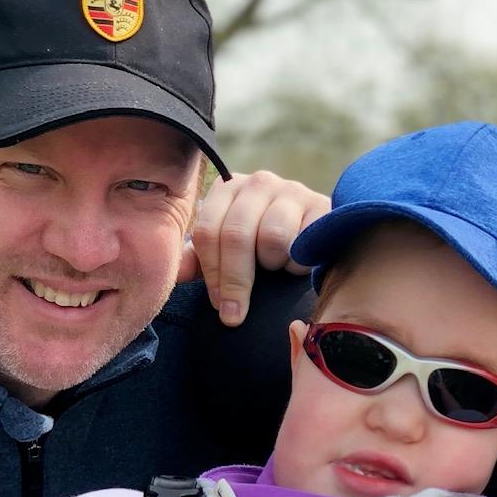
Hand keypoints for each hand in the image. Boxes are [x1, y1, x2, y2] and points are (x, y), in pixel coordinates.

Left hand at [180, 169, 329, 321]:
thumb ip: (199, 261)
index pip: (207, 231)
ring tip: (276, 267)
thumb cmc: (263, 249)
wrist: (316, 240)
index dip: (211, 273)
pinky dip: (298, 263)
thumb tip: (175, 274)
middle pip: (236, 235)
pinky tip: (297, 263)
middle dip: (234, 281)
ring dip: (272, 264)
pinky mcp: (321, 206)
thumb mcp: (226, 253)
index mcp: (227, 189)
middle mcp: (258, 182)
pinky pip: (303, 243)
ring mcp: (291, 190)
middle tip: (235, 315)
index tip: (218, 304)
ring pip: (272, 237)